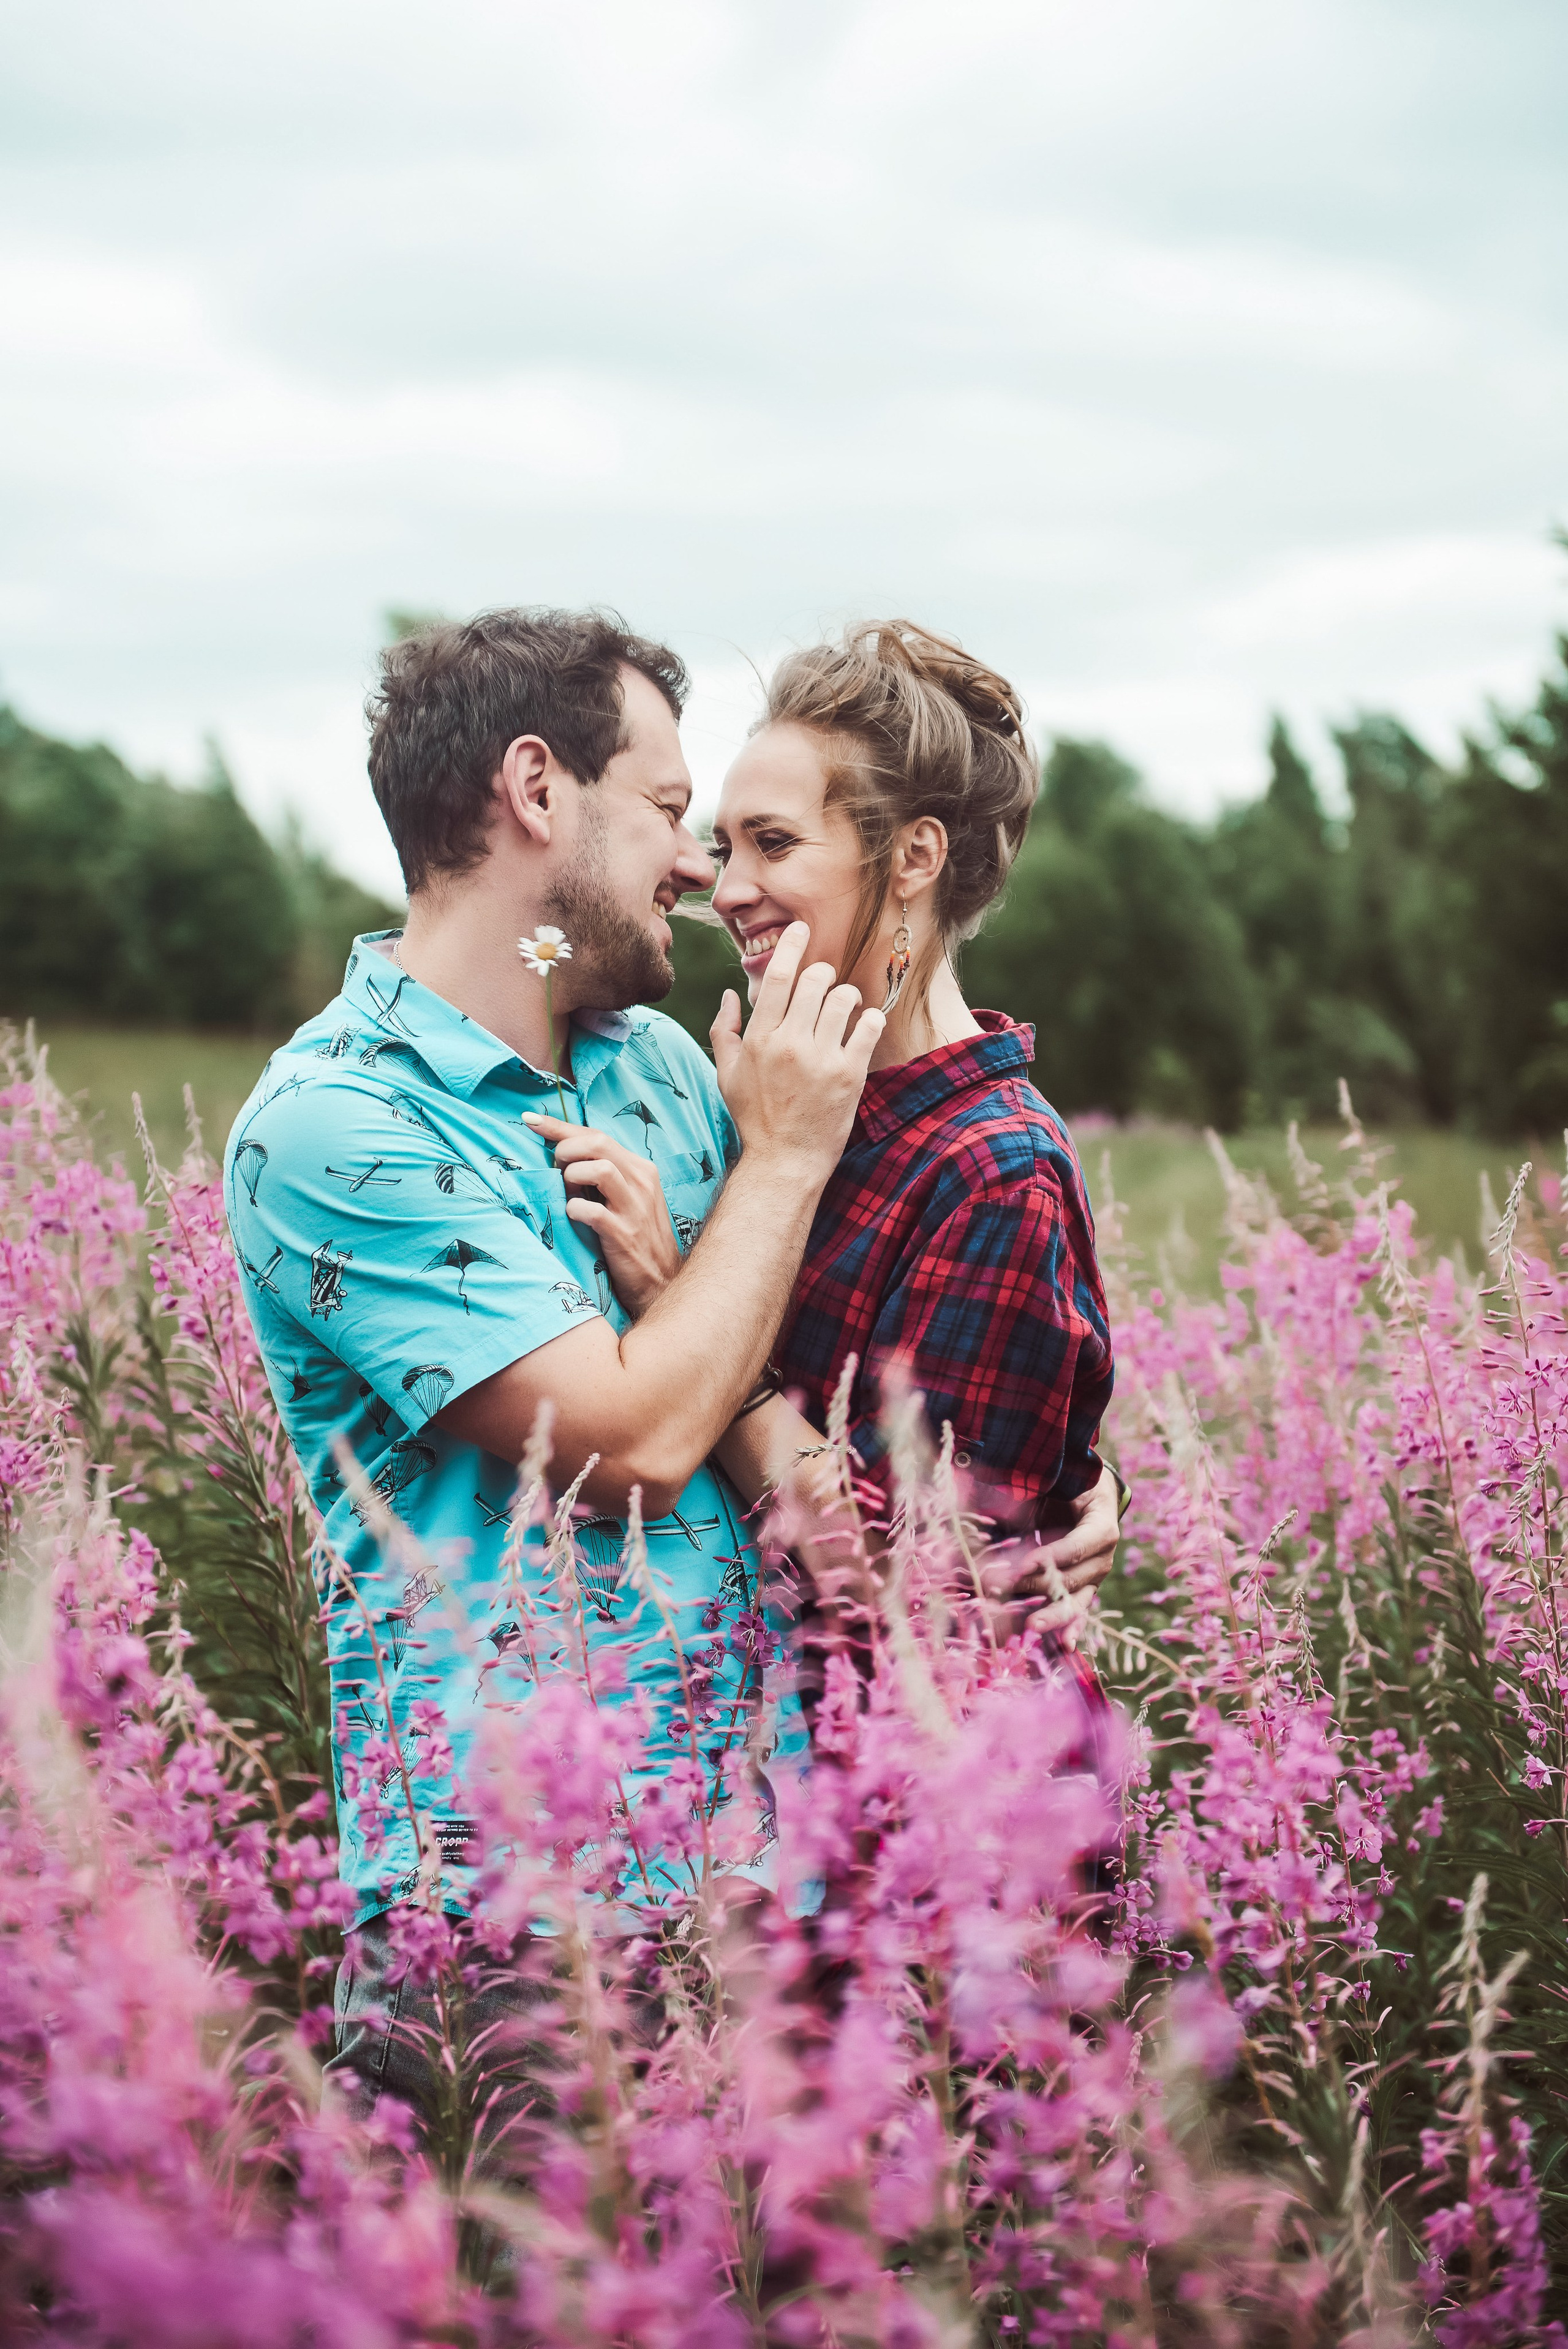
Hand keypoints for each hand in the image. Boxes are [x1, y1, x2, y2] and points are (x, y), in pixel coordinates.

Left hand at [521, 1112, 679, 1317]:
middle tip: (556, 1170)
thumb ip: (602, 1175)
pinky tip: (573, 1217)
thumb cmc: (635, 1238)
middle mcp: (641, 1181)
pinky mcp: (625, 1233)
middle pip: (597, 1142)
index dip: (559, 1126)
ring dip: (572, 1177)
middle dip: (565, 1150)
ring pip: (599, 1168)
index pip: (597, 1135)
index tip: (531, 1121)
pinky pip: (591, 1211)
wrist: (660, 1282)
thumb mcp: (625, 1198)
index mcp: (640, 1169)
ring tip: (568, 1194)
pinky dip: (574, 1210)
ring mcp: (635, 1207)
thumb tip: (562, 1155)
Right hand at [710, 923, 884, 1185]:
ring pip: (844, 998)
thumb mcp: (727, 1074)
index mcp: (760, 1038)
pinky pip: (870, 1027)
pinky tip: (867, 1023)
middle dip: (824, 973)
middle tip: (826, 982)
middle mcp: (789, 1043)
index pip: (779, 976)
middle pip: (815, 980)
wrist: (784, 1161)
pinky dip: (872, 1018)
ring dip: (848, 994)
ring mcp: (821, 1058)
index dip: (793, 945)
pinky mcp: (850, 1074)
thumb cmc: (754, 1118)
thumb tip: (728, 995)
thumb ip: (724, 1031)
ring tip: (846, 1005)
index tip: (802, 928)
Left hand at [1003, 1461, 1122, 1647]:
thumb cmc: (1070, 1484)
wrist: (1091, 1492)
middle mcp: (1104, 1555)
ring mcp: (1097, 1575)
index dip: (1050, 1558)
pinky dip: (1072, 1627)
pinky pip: (1080, 1610)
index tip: (1021, 1566)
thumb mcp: (1058, 1482)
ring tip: (1031, 1626)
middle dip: (1034, 1585)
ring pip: (1074, 1599)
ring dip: (1050, 1613)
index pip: (1077, 1547)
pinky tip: (1065, 1646)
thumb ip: (1032, 1495)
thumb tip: (993, 1507)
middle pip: (1070, 1577)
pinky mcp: (1086, 1588)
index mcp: (1102, 1524)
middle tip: (1000, 1588)